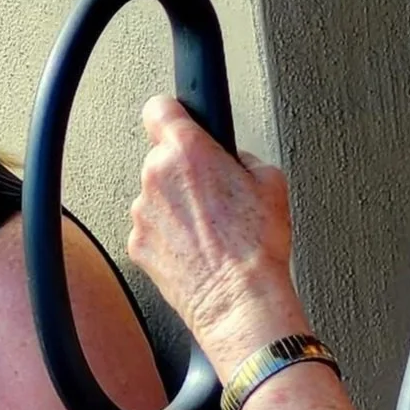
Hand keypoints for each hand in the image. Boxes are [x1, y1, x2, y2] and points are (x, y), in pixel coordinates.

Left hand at [127, 97, 303, 362]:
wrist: (239, 301)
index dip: (174, 114)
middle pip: (162, 158)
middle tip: (215, 196)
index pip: (161, 108)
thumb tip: (234, 162)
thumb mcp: (272, 183)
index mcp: (188, 152)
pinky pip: (153, 230)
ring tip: (210, 231)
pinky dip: (169, 237)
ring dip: (177, 207)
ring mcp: (143, 213)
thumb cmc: (255, 249)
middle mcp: (156, 177)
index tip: (180, 121)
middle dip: (185, 172)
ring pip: (157, 197)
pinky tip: (197, 250)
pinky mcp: (138, 245)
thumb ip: (243, 159)